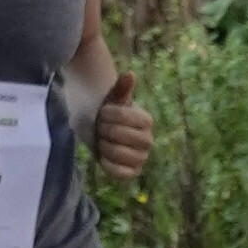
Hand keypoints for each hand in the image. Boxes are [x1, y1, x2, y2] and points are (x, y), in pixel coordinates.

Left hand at [87, 63, 154, 186]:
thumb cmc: (107, 114)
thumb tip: (130, 74)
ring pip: (121, 154)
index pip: (125, 117)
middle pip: (123, 136)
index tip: (102, 112)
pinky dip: (110, 165)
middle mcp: (148, 140)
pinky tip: (103, 156)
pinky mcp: (133, 172)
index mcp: (146, 120)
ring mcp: (141, 157)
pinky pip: (123, 173)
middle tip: (100, 127)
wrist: (100, 132)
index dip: (109, 114)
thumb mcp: (112, 99)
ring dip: (105, 146)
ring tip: (102, 141)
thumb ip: (121, 88)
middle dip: (105, 130)